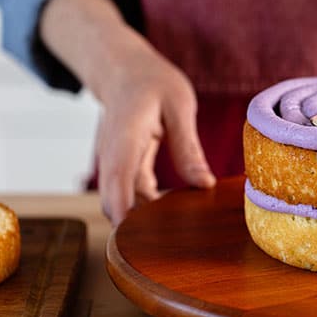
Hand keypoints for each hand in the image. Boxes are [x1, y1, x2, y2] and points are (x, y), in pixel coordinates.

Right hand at [39, 0, 214, 224]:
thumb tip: (204, 185)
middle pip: (113, 198)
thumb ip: (188, 146)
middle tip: (167, 247)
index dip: (122, 207)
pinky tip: (172, 214)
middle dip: (132, 225)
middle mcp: (113, 152)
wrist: (123, 69)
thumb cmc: (153, 82)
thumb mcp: (179, 106)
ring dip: (142, 218)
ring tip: (177, 235)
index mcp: (126, 133)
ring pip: (121, 199)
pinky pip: (131, 193)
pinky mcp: (123, 165)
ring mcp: (114, 160)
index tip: (132, 235)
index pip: (118, 176)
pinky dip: (147, 205)